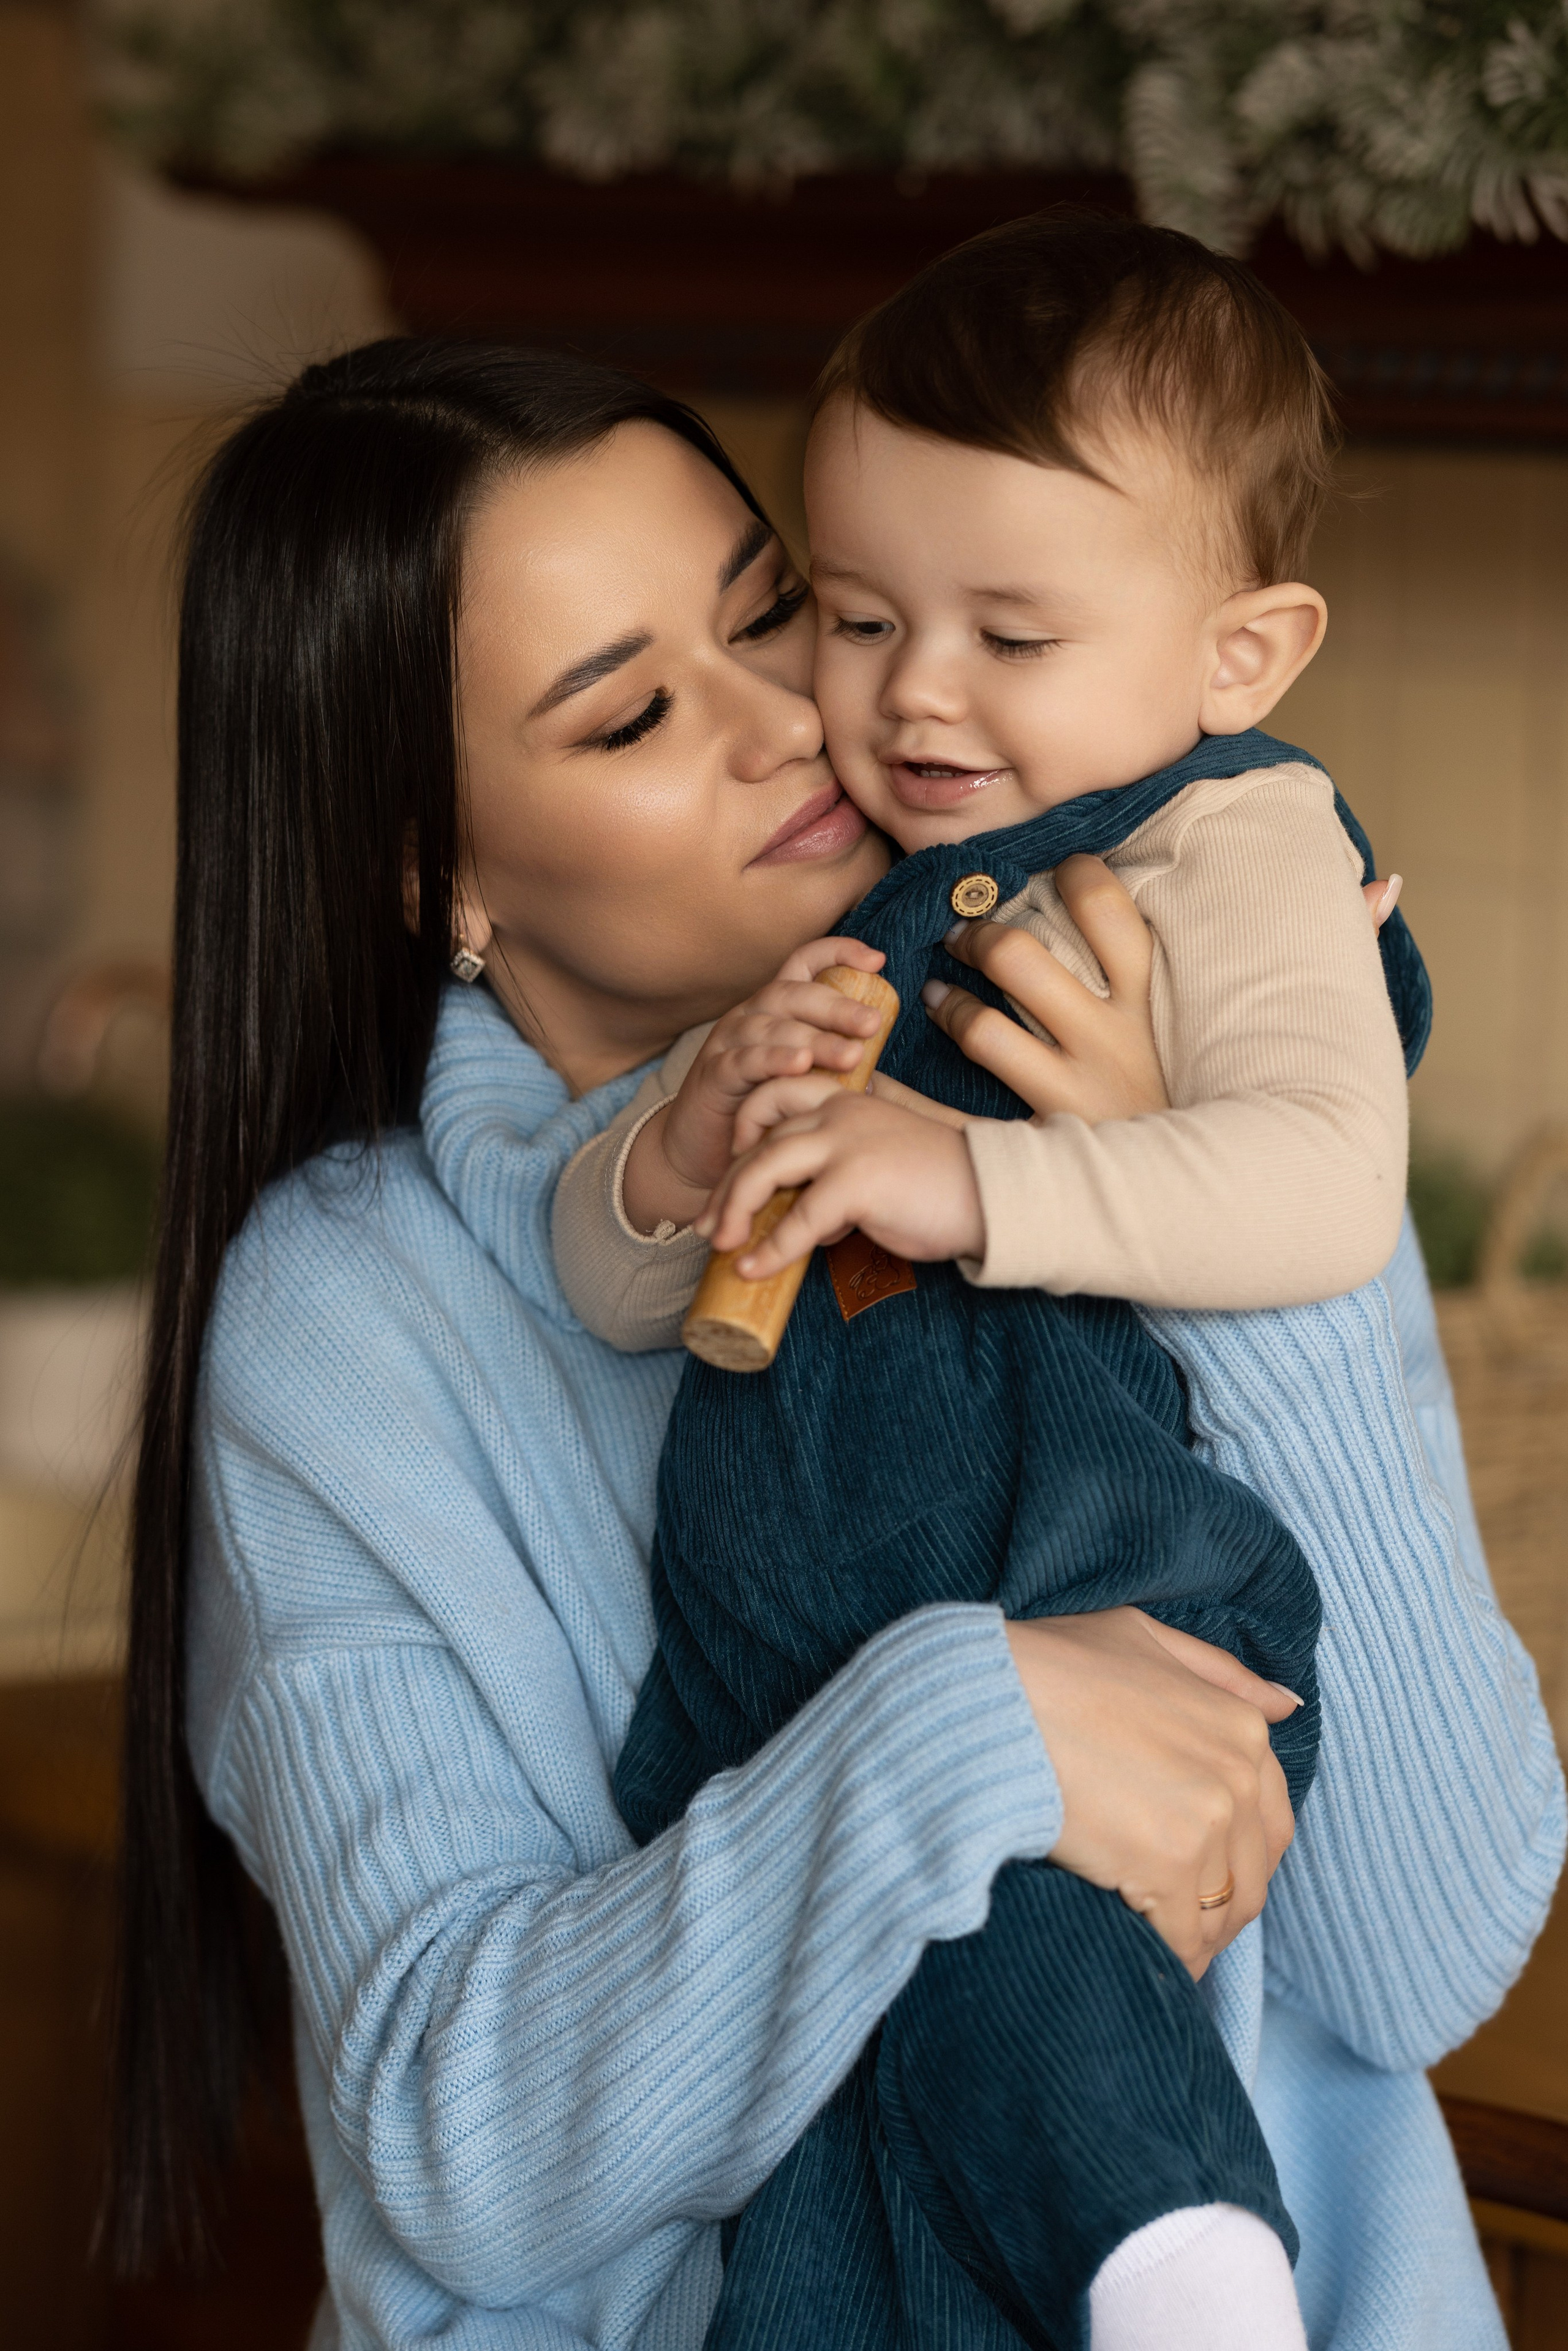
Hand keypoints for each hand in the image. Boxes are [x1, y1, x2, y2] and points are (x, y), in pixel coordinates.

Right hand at [621, 937, 885, 1235]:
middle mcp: (750, 1015)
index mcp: (776, 1008)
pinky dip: (772, 1060)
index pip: (804, 963)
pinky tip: (799, 1066)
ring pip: (772, 1027)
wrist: (704, 1152)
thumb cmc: (761, 1112)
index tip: (877, 961)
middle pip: (793, 994)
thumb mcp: (800, 1080)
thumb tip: (877, 1072)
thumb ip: (830, 1067)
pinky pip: (743, 1061)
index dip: (838, 953)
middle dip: (836, 1007)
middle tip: (872, 1024)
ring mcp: (727, 1041)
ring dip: (813, 1039)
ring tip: (849, 1056)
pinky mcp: (712, 1074)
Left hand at [698, 1089, 984, 1272]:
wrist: (995, 1194)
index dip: (740, 1137)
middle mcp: (839, 1112)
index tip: (727, 1178)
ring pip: (764, 1168)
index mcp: (845, 1101)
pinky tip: (752, 1268)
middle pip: (757, 1139)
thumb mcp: (880, 1170)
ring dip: (733, 1210)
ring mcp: (846, 1142)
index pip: (771, 1101)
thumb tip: (808, 1224)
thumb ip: (840, 1181)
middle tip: (704, 1225)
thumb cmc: (943, 1188)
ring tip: (717, 1245)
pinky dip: (769, 1247)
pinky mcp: (857, 1180)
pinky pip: (798, 1218)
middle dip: (724, 1185)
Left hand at [918, 860, 1403, 1127]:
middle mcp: (1114, 1033)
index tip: (1052, 869)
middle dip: (984, 929)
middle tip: (965, 924)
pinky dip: (942, 1041)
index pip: (1107, 909)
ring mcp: (1077, 1082)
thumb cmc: (1262, 1109)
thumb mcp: (1300, 1031)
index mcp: (1166, 998)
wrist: (1246, 1210)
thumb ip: (1344, 948)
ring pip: (992, 1015)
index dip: (1068, 877)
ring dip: (953, 989)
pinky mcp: (1052, 1129)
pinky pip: (979, 1074)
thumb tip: (1384, 887)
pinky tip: (922, 1025)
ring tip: (937, 974)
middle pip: (1026, 954)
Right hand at [1005, 1608, 1299, 1975]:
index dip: (1241, 1854)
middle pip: (1254, 1873)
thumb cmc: (1052, 1664)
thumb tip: (1287, 1705)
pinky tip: (1144, 1953)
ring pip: (1222, 1912)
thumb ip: (1220, 1674)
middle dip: (1222, 1903)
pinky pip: (1183, 1937)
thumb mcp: (1144, 1637)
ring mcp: (1206, 1825)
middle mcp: (1236, 1777)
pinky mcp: (1166, 1868)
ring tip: (1159, 1939)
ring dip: (1197, 1934)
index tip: (1204, 1870)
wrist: (992, 1700)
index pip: (1272, 1818)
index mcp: (1240, 1728)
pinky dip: (1170, 1955)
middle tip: (1178, 1916)